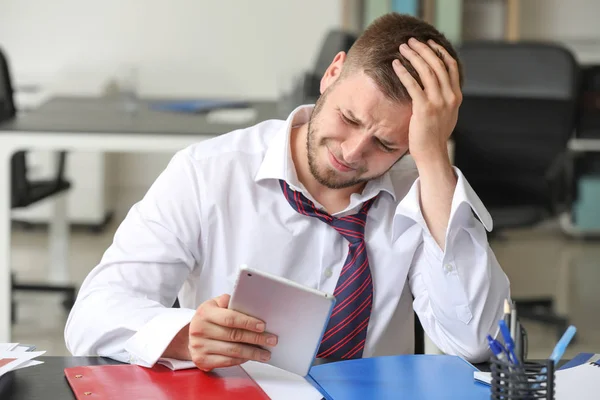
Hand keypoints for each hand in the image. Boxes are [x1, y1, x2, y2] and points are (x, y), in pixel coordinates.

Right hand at [188, 294, 277, 370]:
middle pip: (234, 336)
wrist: (190, 334)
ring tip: (265, 353)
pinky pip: (227, 361)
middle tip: (271, 340)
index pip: (230, 318)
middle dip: (256, 338)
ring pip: (233, 351)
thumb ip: (229, 302)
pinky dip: (242, 360)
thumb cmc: (208, 318)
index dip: (248, 322)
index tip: (262, 326)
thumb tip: (249, 303)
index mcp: (205, 313)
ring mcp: (200, 346)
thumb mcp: (215, 304)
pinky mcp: (202, 360)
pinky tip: (251, 357)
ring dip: (252, 352)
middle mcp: (200, 330)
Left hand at [393, 37, 461, 162]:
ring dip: (413, 56)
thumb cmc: (435, 135)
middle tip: (411, 41)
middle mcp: (450, 97)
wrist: (432, 154)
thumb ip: (444, 98)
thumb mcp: (446, 114)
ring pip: (427, 71)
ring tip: (402, 48)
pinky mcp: (424, 109)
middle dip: (424, 49)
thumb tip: (438, 86)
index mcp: (456, 96)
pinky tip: (396, 65)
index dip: (439, 51)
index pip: (451, 66)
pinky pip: (413, 85)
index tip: (429, 43)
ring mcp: (438, 102)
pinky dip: (404, 72)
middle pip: (438, 64)